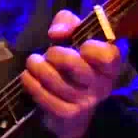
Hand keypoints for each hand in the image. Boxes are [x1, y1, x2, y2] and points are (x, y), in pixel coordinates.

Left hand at [21, 9, 128, 137]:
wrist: (68, 98)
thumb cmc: (74, 60)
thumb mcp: (73, 33)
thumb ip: (67, 22)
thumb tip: (56, 33)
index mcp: (110, 65)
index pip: (108, 57)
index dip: (92, 49)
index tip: (80, 45)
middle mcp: (101, 85)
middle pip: (76, 67)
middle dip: (56, 55)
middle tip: (48, 53)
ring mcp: (85, 102)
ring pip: (57, 83)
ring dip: (39, 69)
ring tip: (33, 62)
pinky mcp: (68, 114)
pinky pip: (47, 99)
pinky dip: (33, 85)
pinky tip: (28, 77)